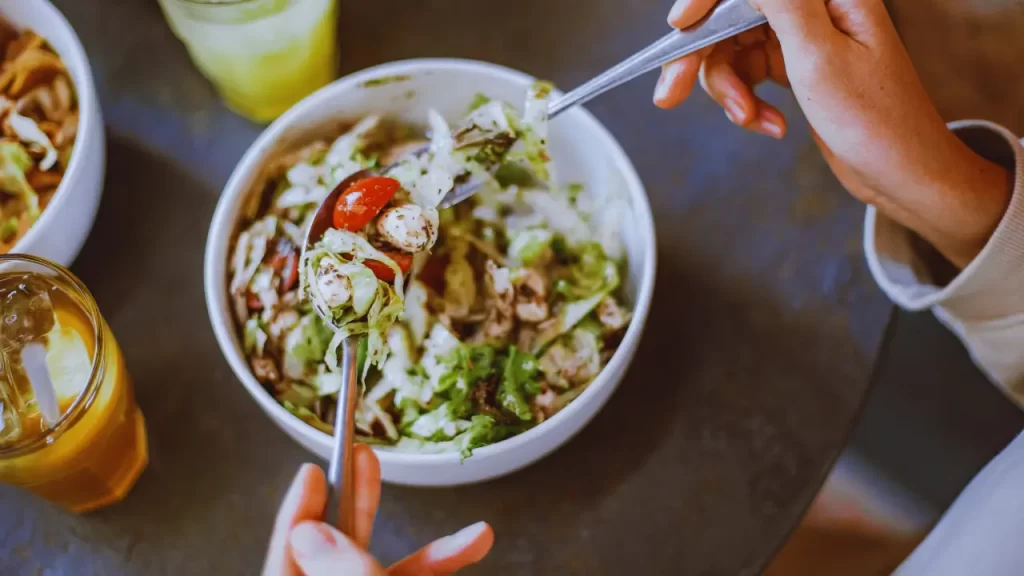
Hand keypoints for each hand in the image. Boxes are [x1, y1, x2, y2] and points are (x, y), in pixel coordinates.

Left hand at [263, 446, 493, 575]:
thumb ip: (344, 570)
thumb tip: (312, 531)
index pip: (289, 555)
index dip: (300, 509)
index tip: (313, 470)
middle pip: (332, 551)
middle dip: (357, 505)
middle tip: (366, 457)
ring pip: (376, 565)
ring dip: (421, 542)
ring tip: (450, 515)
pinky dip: (436, 563)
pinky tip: (469, 544)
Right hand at [655, 0, 1011, 267]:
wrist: (905, 175)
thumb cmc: (878, 121)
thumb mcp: (820, 58)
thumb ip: (781, 3)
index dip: (706, 2)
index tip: (678, 29)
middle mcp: (814, 8)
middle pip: (732, 18)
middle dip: (701, 58)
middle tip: (671, 93)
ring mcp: (804, 38)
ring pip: (734, 51)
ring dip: (730, 91)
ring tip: (748, 120)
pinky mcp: (797, 68)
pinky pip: (749, 75)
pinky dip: (748, 104)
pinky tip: (771, 126)